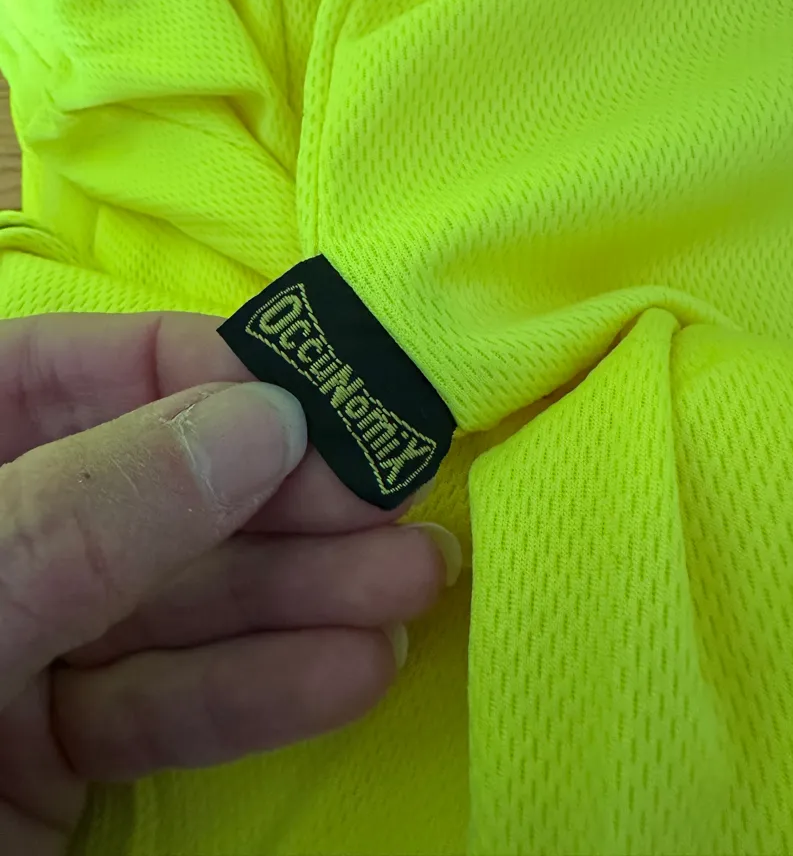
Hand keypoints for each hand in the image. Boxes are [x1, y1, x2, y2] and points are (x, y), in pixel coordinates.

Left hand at [0, 313, 457, 854]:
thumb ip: (87, 512)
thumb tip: (259, 419)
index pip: (60, 370)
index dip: (190, 371)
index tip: (308, 403)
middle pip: (147, 486)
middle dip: (280, 497)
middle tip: (399, 500)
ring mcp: (15, 654)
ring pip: (176, 602)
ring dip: (303, 595)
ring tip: (416, 583)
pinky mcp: (51, 759)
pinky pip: (165, 709)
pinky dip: (260, 693)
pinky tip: (353, 668)